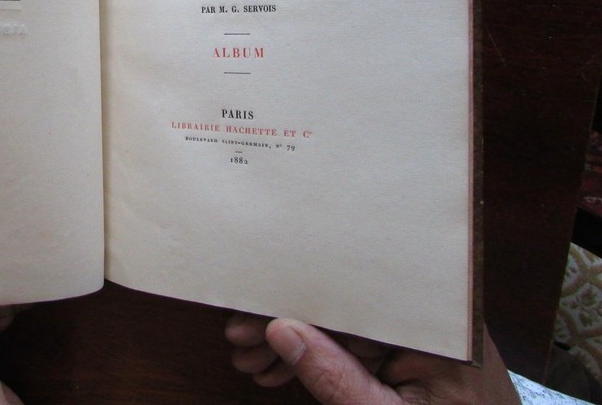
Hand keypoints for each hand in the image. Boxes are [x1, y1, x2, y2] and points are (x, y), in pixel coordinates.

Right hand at [226, 315, 520, 404]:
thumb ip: (336, 379)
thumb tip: (281, 329)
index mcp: (437, 325)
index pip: (352, 295)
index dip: (293, 303)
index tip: (250, 317)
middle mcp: (432, 319)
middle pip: (343, 306)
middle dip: (285, 325)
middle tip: (237, 341)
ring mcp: (423, 339)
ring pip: (343, 328)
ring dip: (296, 345)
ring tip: (250, 362)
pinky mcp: (415, 359)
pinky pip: (358, 348)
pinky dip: (321, 362)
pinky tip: (280, 373)